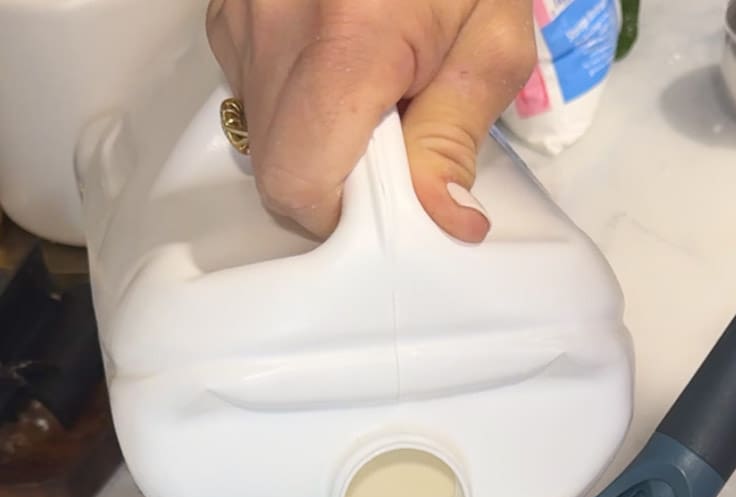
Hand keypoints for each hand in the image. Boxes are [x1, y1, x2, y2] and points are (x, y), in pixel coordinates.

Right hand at [207, 0, 534, 238]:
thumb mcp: (490, 42)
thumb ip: (456, 137)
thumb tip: (444, 220)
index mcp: (347, 37)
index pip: (300, 180)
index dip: (341, 213)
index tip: (387, 202)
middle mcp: (276, 20)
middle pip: (276, 166)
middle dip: (333, 180)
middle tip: (390, 144)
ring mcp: (243, 7)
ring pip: (260, 130)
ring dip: (314, 136)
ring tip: (370, 90)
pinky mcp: (230, 2)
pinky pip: (249, 85)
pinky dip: (294, 97)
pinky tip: (338, 63)